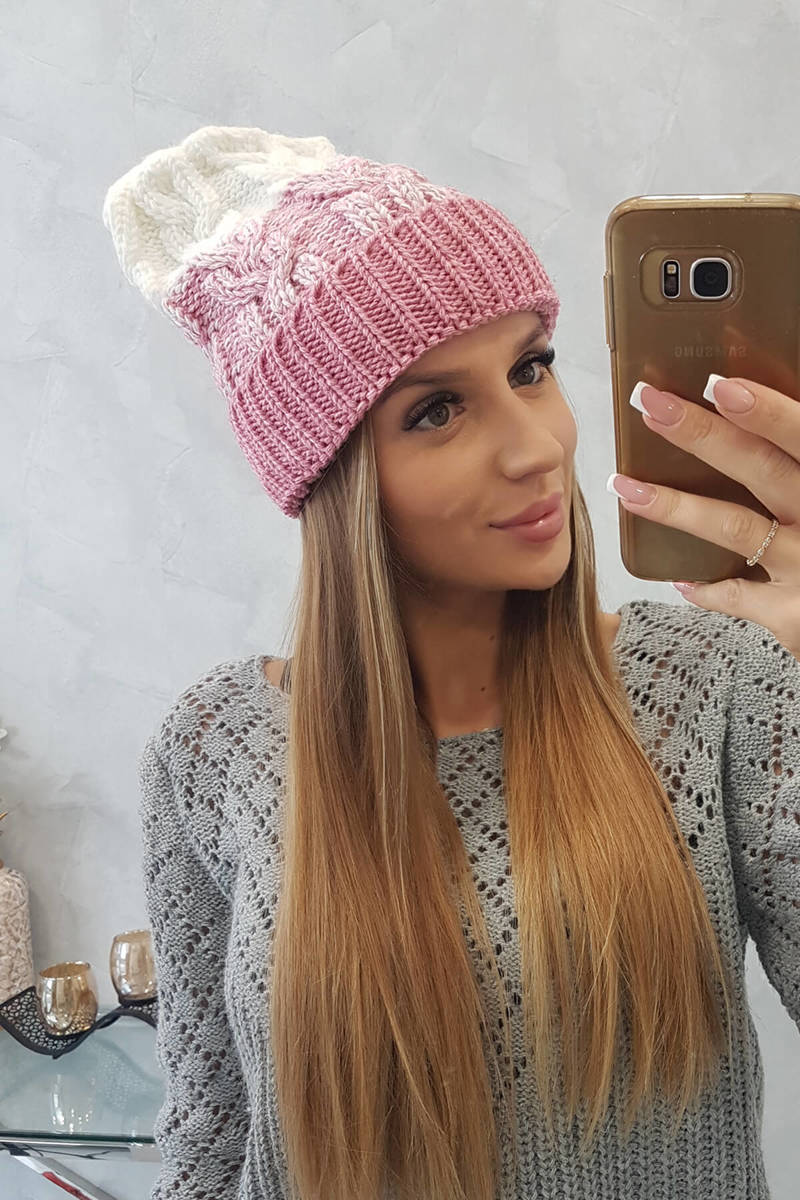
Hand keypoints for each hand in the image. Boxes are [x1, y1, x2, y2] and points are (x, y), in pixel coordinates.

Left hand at [606, 374, 799, 659]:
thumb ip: (795, 461)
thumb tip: (738, 408)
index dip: (765, 411)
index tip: (716, 384)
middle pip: (762, 468)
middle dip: (702, 435)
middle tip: (650, 405)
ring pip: (735, 527)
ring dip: (675, 506)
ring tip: (625, 488)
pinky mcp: (793, 615)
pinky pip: (737, 597)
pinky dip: (705, 588)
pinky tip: (677, 579)